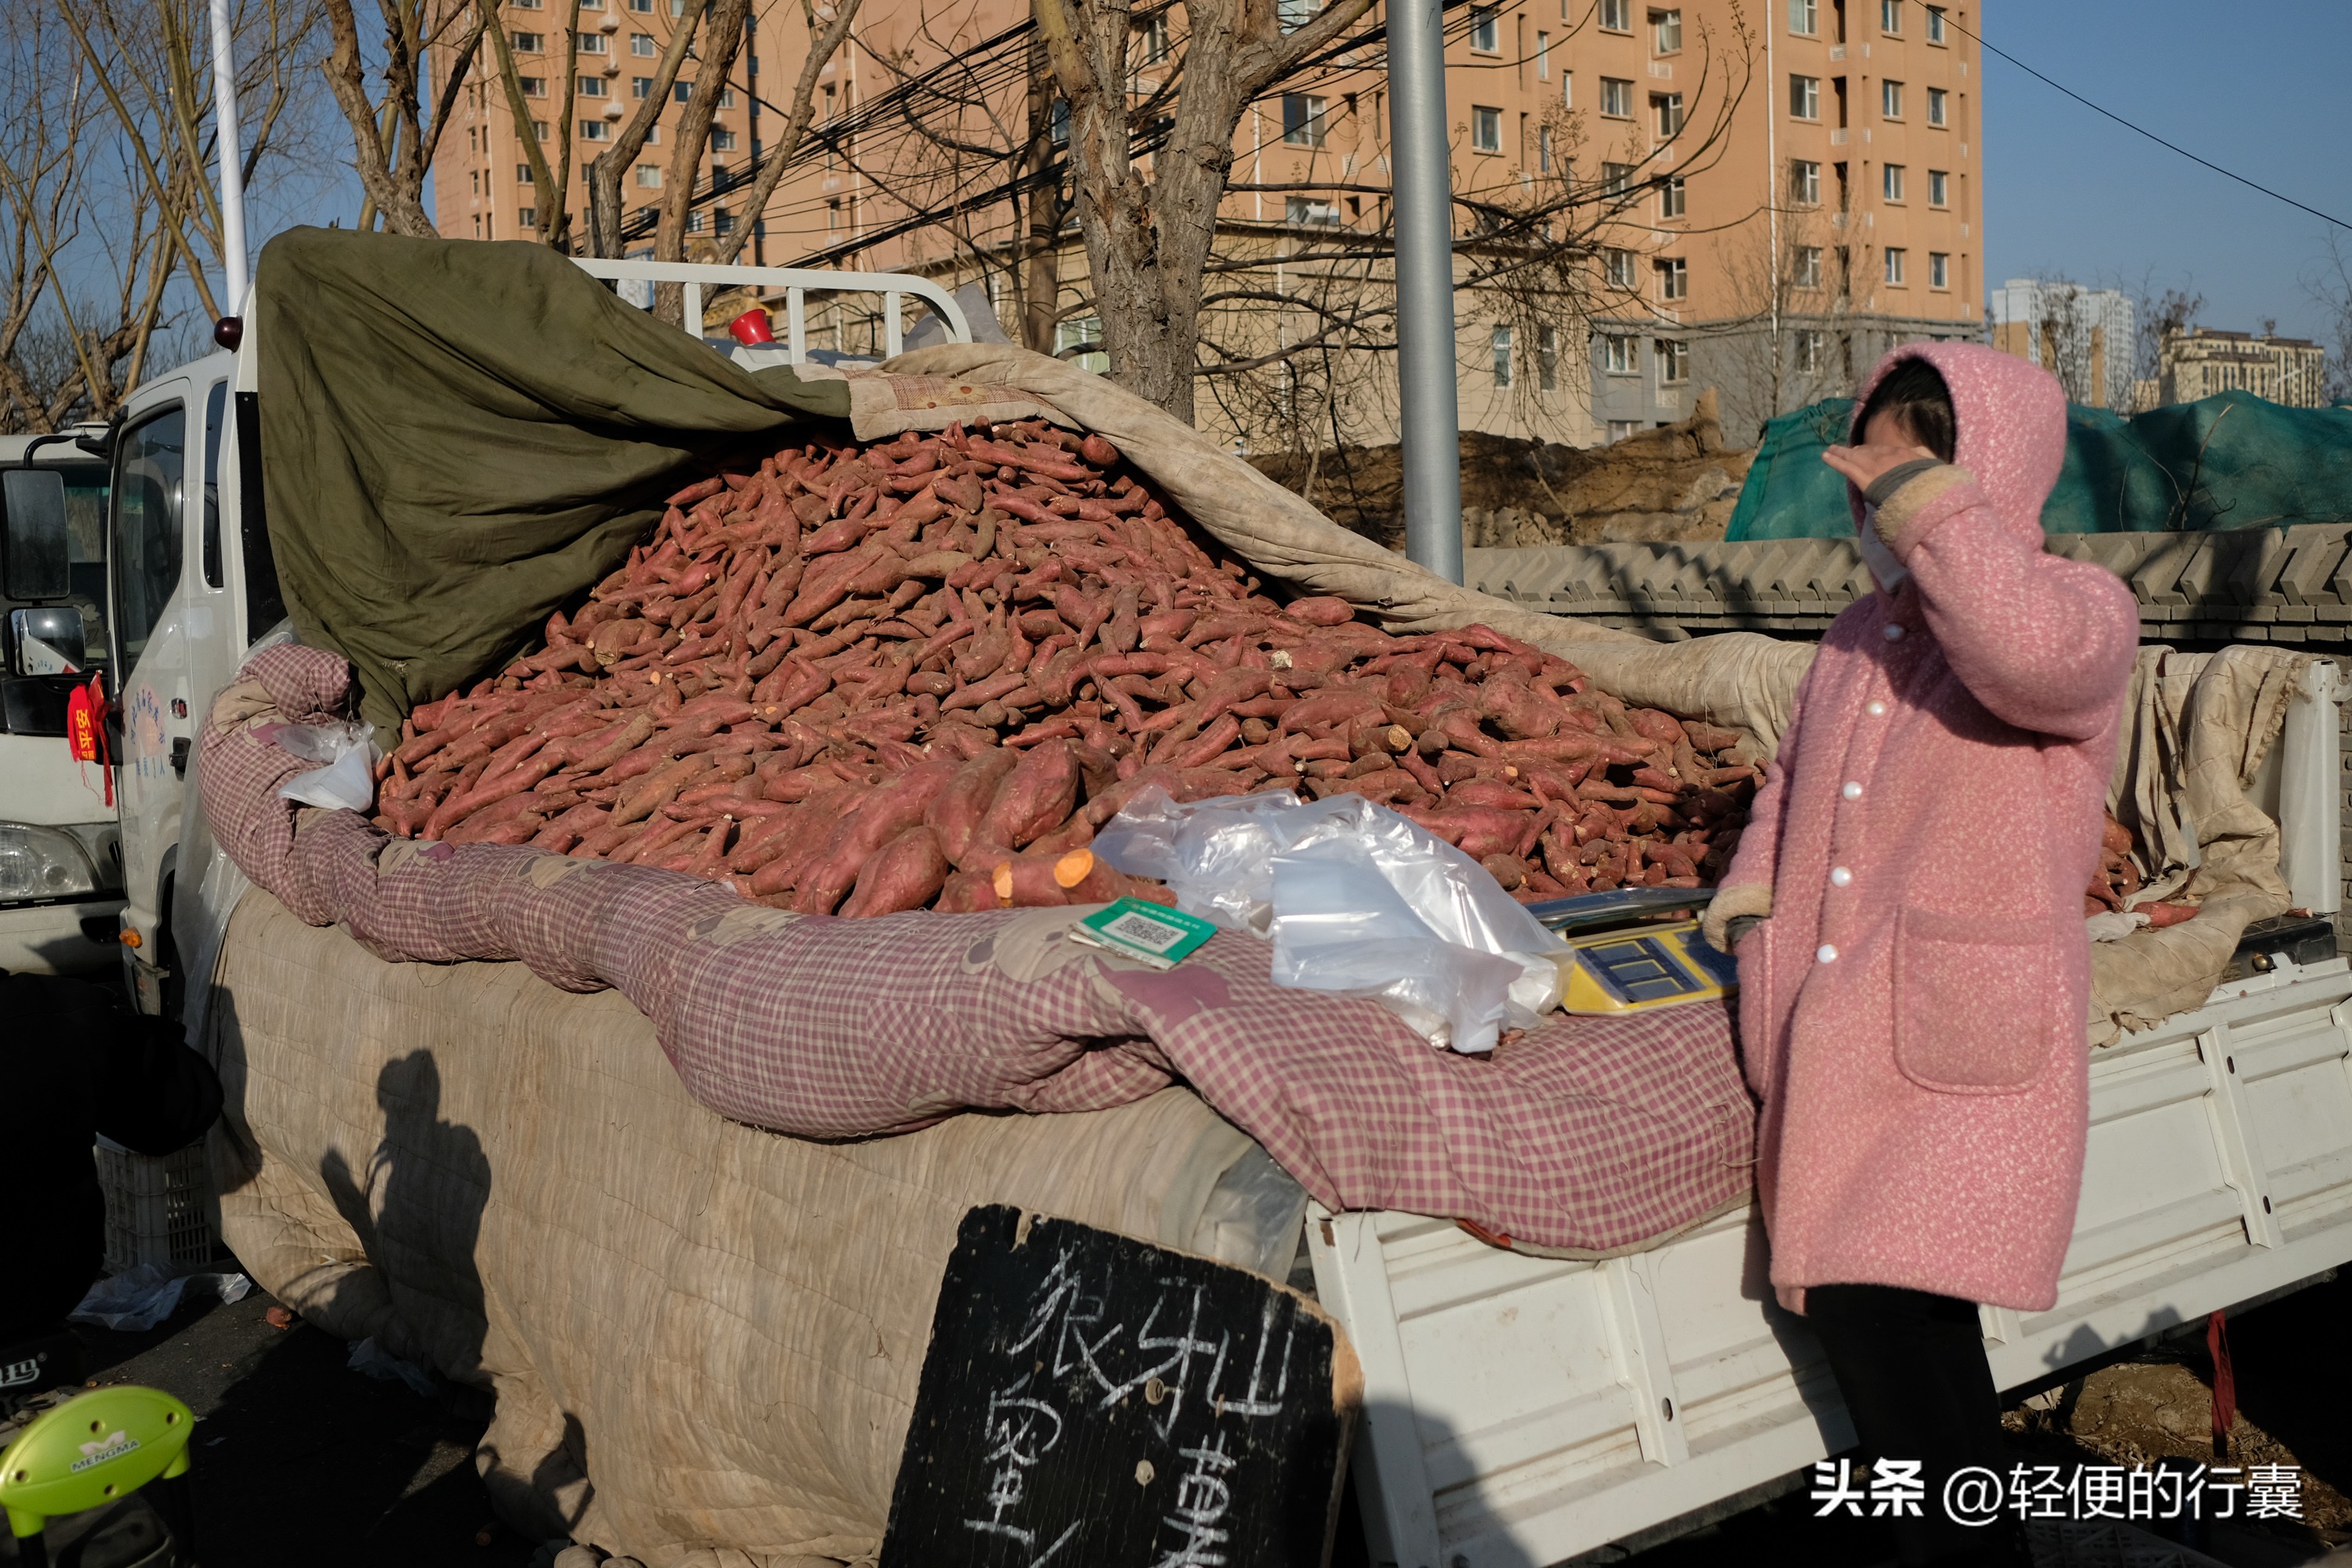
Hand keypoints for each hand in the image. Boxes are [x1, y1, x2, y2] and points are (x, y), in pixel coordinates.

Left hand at [1821, 439, 1937, 492]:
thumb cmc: (1930, 484)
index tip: (1869, 451)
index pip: (1885, 450)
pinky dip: (1834, 460)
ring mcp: (1873, 466)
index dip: (1875, 451)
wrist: (1922, 493)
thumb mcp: (1933, 466)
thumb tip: (1919, 452)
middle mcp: (1886, 456)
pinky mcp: (1863, 478)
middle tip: (1848, 450)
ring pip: (1853, 456)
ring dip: (1841, 452)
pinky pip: (1845, 466)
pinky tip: (1824, 456)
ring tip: (1831, 450)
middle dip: (1857, 450)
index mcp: (1903, 454)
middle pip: (1867, 451)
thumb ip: (1925, 457)